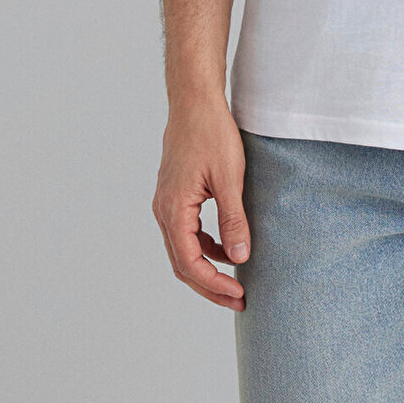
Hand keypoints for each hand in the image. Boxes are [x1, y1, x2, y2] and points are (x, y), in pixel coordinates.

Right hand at [152, 95, 249, 309]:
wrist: (195, 102)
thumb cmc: (212, 134)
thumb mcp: (230, 179)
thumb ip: (233, 221)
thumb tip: (239, 258)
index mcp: (174, 210)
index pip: (190, 263)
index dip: (214, 284)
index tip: (238, 294)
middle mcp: (164, 211)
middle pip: (182, 264)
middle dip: (210, 285)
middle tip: (238, 300)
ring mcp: (167, 203)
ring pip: (182, 250)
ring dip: (207, 268)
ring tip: (234, 281)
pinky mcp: (174, 196)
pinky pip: (185, 232)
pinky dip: (204, 247)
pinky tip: (226, 248)